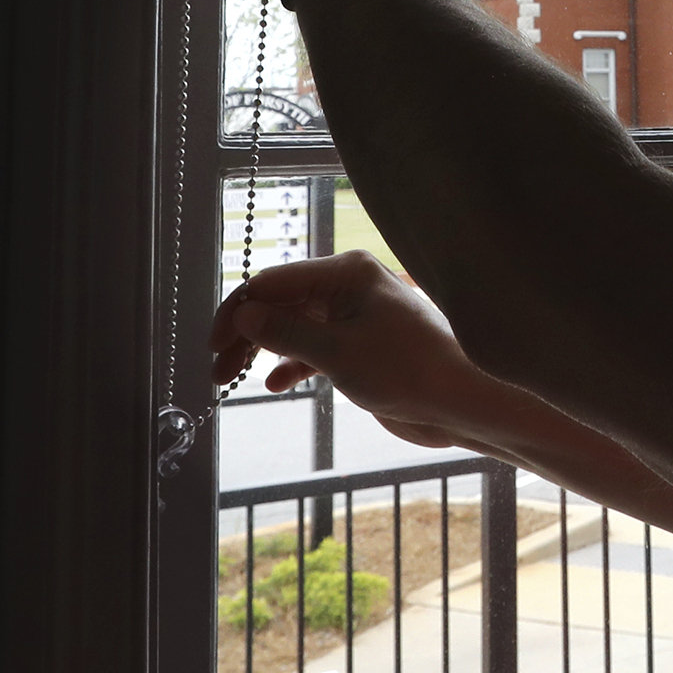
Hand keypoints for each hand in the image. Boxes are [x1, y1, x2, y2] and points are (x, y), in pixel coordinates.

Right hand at [210, 251, 499, 450]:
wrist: (460, 401)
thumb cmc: (408, 370)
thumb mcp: (338, 352)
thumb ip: (286, 332)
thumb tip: (243, 314)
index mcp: (345, 272)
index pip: (273, 282)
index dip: (237, 312)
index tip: (212, 348)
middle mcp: (348, 287)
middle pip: (278, 304)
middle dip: (244, 335)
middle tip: (216, 372)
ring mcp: (353, 316)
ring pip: (292, 327)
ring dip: (262, 351)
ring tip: (229, 381)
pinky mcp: (359, 346)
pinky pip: (313, 348)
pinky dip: (291, 363)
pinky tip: (277, 384)